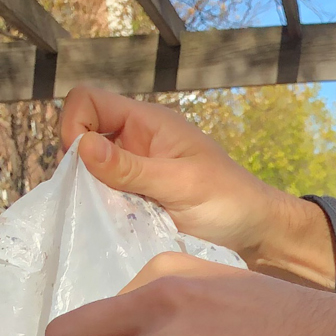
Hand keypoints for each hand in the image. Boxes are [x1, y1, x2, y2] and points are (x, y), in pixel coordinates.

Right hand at [60, 86, 335, 286]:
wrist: (260, 234)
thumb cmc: (229, 202)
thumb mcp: (179, 184)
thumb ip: (130, 168)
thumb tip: (82, 145)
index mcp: (148, 123)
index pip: (89, 100)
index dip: (75, 125)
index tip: (83, 165)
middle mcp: (138, 141)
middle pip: (84, 136)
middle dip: (80, 166)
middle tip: (97, 199)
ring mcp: (138, 169)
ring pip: (92, 170)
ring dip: (93, 192)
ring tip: (113, 216)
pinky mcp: (140, 197)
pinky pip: (107, 196)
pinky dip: (106, 209)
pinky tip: (120, 227)